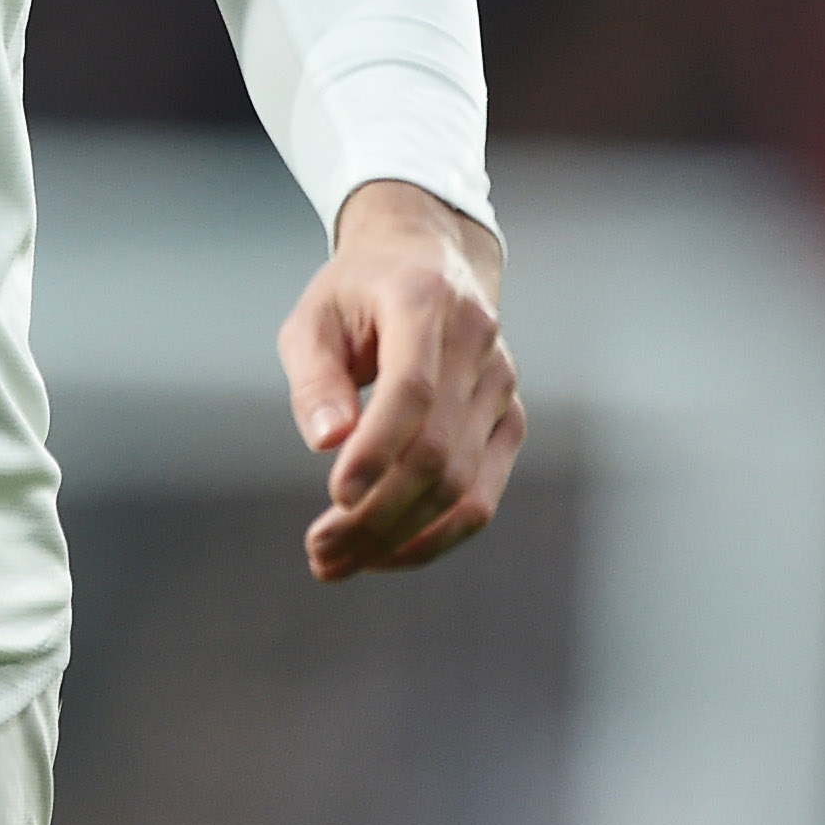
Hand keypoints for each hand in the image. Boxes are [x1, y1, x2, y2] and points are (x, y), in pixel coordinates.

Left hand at [279, 179, 522, 581]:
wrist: (427, 260)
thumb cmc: (357, 292)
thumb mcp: (315, 316)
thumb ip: (314, 377)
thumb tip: (326, 445)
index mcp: (424, 302)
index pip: (413, 390)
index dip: (377, 450)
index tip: (334, 499)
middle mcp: (477, 344)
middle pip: (437, 451)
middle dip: (376, 514)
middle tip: (319, 552)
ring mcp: (502, 385)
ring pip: (462, 484)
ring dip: (400, 538)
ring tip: (337, 563)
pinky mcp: (510, 421)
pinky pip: (482, 494)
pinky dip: (435, 536)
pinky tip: (384, 554)